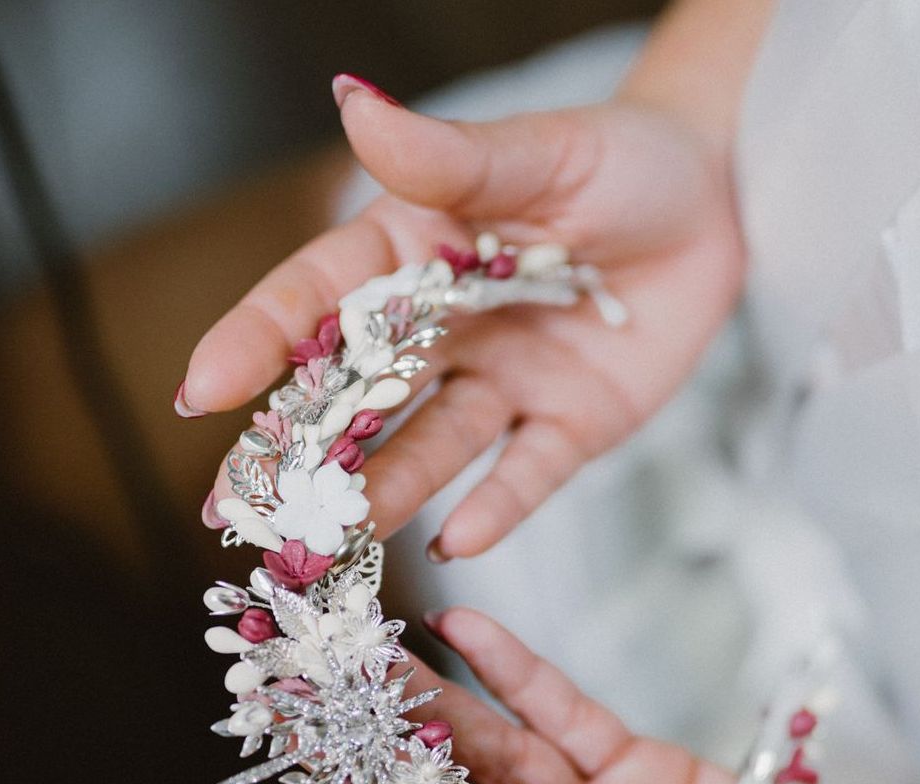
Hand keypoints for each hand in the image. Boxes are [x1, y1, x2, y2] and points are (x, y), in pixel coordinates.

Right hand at [182, 87, 743, 557]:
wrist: (719, 198)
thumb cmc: (620, 158)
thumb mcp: (536, 153)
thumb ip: (447, 155)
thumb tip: (355, 103)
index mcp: (414, 251)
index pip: (320, 300)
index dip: (259, 341)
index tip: (200, 390)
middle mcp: (447, 328)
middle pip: (357, 395)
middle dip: (296, 449)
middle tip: (236, 508)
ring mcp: (505, 381)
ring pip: (431, 446)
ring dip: (383, 490)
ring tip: (334, 536)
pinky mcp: (569, 424)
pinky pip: (526, 474)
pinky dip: (495, 508)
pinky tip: (455, 543)